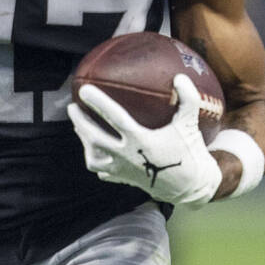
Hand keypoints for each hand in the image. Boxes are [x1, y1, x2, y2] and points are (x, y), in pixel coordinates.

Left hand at [67, 74, 221, 207]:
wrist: (192, 188)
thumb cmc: (190, 153)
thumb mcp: (190, 124)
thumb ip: (188, 99)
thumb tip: (180, 77)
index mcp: (141, 140)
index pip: (114, 118)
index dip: (98, 103)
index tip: (83, 90)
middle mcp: (126, 156)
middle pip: (94, 138)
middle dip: (79, 121)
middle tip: (72, 108)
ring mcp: (122, 170)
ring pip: (92, 157)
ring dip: (83, 141)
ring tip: (79, 128)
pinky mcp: (123, 179)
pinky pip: (101, 170)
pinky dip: (95, 159)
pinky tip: (93, 150)